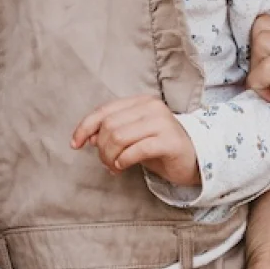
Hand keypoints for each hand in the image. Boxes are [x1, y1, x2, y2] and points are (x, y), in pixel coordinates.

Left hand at [71, 96, 200, 186]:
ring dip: (110, 157)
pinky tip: (123, 166)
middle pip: (110, 126)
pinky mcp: (170, 141)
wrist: (195, 159)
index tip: (75, 144)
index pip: (105, 110)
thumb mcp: (133, 138)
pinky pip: (137, 150)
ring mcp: (162, 122)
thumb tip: (89, 137)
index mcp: (141, 102)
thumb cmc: (160, 148)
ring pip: (120, 137)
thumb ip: (112, 133)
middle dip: (101, 148)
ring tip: (114, 167)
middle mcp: (152, 107)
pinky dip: (124, 160)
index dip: (85, 127)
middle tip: (105, 163)